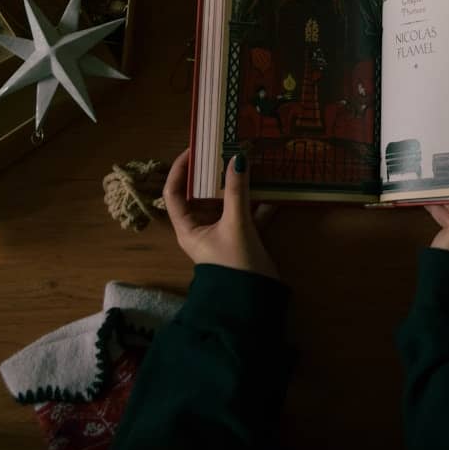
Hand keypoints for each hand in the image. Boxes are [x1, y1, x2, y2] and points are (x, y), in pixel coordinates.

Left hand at [163, 148, 278, 278]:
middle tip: (229, 146)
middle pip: (203, 192)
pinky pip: (248, 211)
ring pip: (228, 199)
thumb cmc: (235, 265)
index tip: (195, 148)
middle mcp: (202, 226)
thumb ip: (237, 191)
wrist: (255, 303)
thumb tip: (238, 157)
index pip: (174, 192)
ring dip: (239, 182)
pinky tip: (274, 186)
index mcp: (188, 226)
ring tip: (252, 159)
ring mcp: (223, 230)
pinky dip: (259, 200)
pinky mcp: (243, 236)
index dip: (180, 169)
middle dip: (216, 170)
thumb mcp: (236, 224)